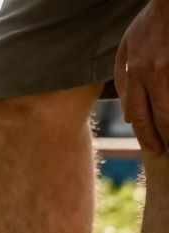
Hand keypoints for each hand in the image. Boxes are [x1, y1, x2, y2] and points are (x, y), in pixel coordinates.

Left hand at [115, 0, 168, 153]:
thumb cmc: (148, 25)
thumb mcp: (125, 48)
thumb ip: (122, 80)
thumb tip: (127, 115)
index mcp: (136, 70)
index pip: (137, 112)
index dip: (144, 133)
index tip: (151, 146)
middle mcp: (154, 73)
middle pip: (159, 115)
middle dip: (162, 138)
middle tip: (165, 152)